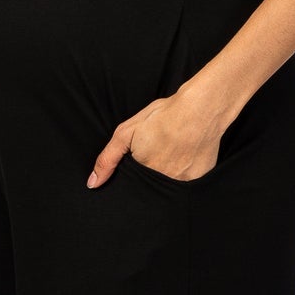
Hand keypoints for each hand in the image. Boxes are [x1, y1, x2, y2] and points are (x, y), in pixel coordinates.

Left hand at [86, 90, 223, 186]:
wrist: (201, 108)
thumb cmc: (163, 116)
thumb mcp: (126, 132)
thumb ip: (108, 159)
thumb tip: (93, 183)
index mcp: (143, 173)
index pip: (134, 184)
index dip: (136, 172)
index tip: (144, 156)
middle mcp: (163, 183)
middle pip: (151, 186)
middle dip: (151, 172)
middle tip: (161, 149)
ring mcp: (183, 182)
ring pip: (169, 186)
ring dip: (169, 172)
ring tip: (173, 150)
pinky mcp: (199, 179)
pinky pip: (188, 181)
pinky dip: (185, 170)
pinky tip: (186, 153)